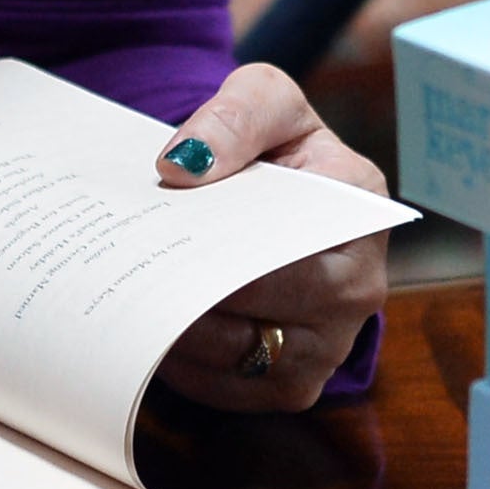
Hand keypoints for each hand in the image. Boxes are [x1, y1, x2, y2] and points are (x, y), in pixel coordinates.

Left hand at [150, 63, 391, 413]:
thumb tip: (183, 166)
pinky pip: (228, 390)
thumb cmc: (276, 147)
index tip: (168, 228)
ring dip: (177, 331)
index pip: (292, 246)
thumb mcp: (264, 98)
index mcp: (361, 212)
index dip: (225, 248)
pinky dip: (181, 364)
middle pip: (262, 309)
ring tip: (128, 293)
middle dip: (189, 290)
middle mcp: (360, 289)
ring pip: (239, 358)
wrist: (273, 200)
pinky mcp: (294, 385)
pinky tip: (148, 326)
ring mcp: (330, 346)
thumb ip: (235, 114)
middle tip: (128, 267)